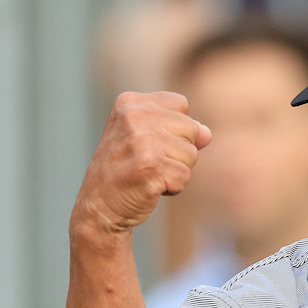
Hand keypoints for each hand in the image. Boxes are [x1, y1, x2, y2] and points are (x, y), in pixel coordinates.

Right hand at [72, 91, 213, 235]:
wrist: (100, 205)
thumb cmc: (127, 170)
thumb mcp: (148, 139)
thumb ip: (179, 130)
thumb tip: (207, 133)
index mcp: (131, 102)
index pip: (182, 105)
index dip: (175, 129)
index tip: (149, 142)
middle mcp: (134, 117)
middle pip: (192, 129)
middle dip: (179, 151)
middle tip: (149, 162)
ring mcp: (142, 141)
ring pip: (191, 154)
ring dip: (176, 171)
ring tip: (149, 174)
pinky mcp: (150, 167)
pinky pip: (184, 176)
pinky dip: (173, 187)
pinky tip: (150, 187)